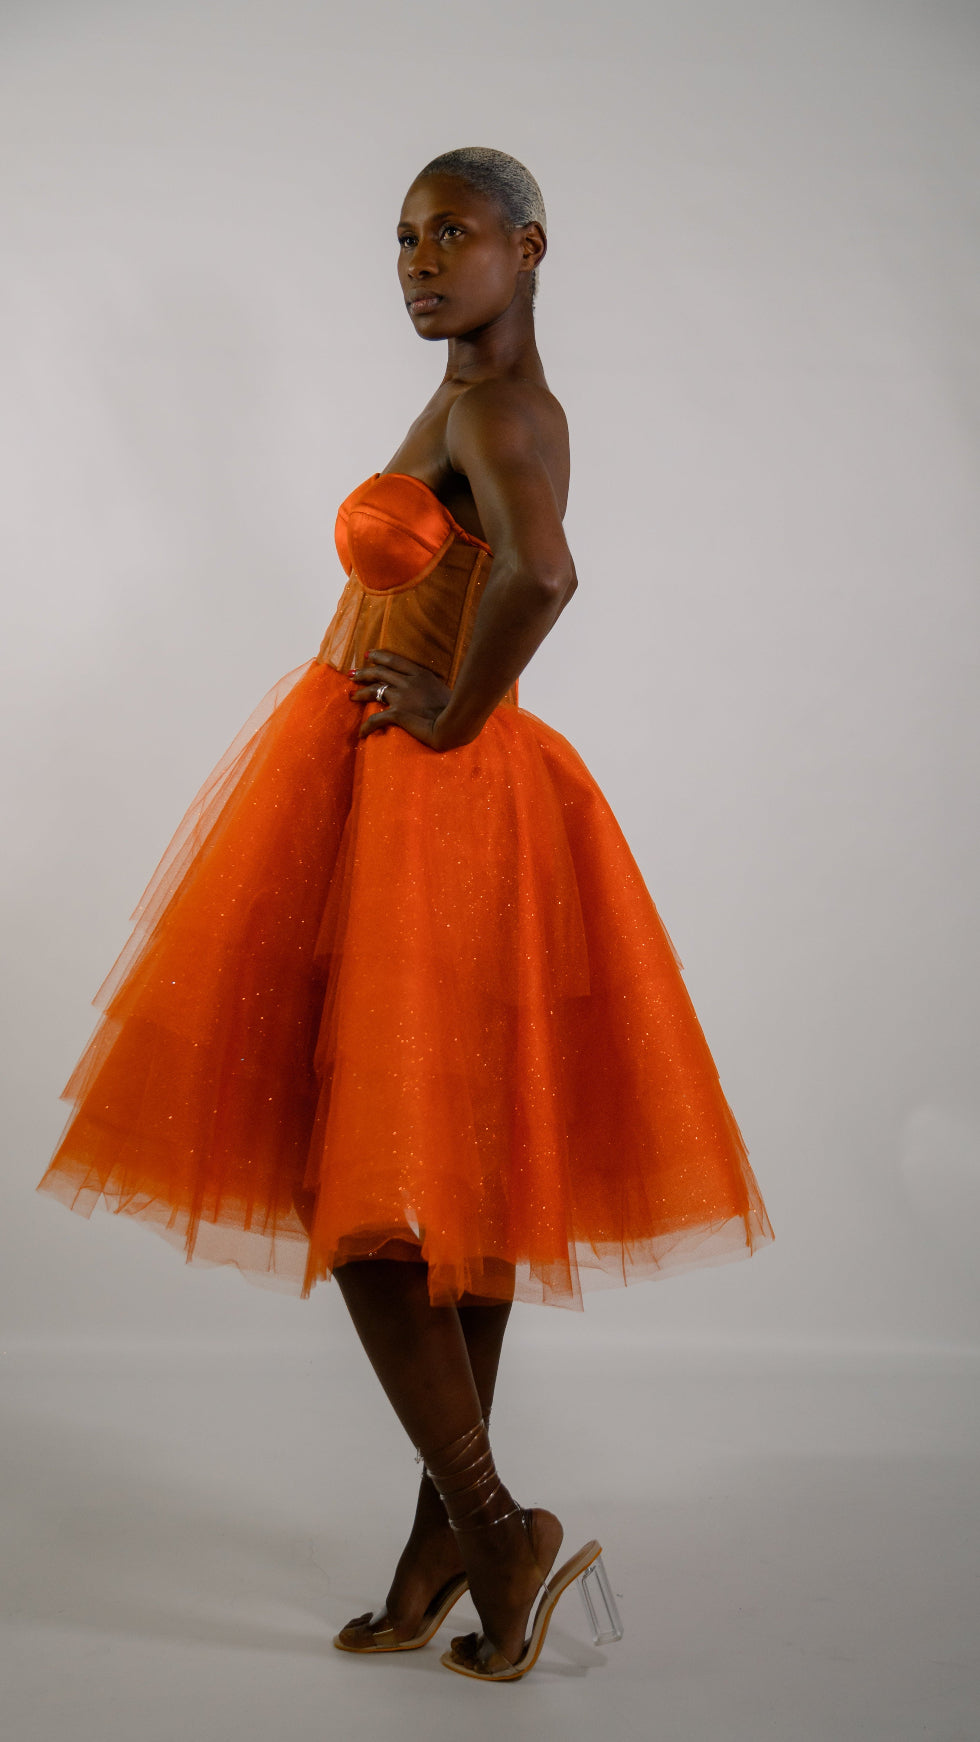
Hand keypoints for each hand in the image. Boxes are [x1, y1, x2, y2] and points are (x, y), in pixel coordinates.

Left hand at [349, 649, 467, 750]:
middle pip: (380, 672)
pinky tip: (362, 732)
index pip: (395, 661)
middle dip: (364, 672)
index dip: (380, 657)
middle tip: (352, 674)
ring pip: (374, 691)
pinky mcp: (398, 714)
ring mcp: (402, 697)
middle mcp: (409, 682)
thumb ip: (429, 687)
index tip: (369, 655)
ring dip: (360, 693)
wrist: (455, 725)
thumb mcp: (442, 690)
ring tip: (351, 695)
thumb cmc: (454, 710)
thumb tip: (426, 689)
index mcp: (421, 674)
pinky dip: (367, 726)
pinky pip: (376, 719)